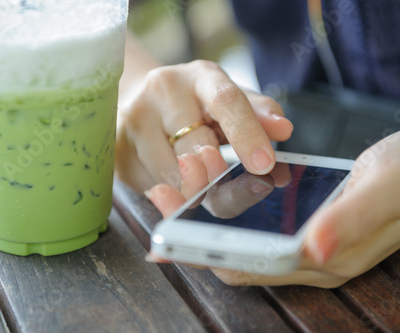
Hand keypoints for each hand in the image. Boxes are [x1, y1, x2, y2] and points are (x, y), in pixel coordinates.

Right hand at [115, 60, 292, 194]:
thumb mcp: (231, 102)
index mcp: (201, 76)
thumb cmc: (195, 106)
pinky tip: (171, 176)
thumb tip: (283, 130)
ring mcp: (134, 118)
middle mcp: (163, 89)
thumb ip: (259, 114)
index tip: (264, 166)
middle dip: (216, 178)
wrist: (142, 102)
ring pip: (172, 175)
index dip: (247, 135)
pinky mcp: (116, 147)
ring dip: (192, 189)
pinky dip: (169, 193)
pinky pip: (150, 187)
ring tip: (195, 177)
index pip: (226, 101)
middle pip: (197, 149)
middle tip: (223, 184)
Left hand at [147, 128, 399, 286]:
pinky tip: (221, 187)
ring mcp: (311, 244)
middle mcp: (313, 259)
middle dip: (196, 235)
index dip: (205, 250)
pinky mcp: (312, 225)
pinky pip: (262, 226)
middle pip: (239, 257)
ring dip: (211, 221)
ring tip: (184, 189)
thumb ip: (347, 220)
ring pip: (247, 242)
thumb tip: (310, 246)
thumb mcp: (383, 189)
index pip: (250, 267)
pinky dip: (235, 212)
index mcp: (326, 258)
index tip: (167, 225)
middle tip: (165, 198)